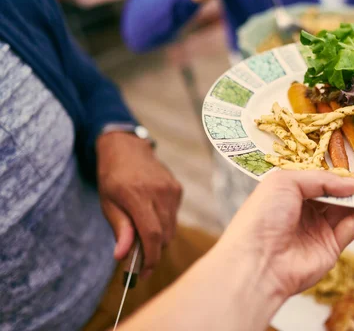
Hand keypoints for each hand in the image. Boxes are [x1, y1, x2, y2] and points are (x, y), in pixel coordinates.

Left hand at [96, 132, 181, 277]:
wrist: (127, 149)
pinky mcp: (177, 189)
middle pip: (164, 235)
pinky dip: (164, 224)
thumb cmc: (112, 177)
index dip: (150, 257)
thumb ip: (120, 228)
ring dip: (159, 239)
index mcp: (136, 194)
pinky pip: (174, 217)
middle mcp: (158, 192)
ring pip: (171, 228)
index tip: (143, 273)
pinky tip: (150, 215)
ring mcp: (171, 190)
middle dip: (153, 252)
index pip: (151, 234)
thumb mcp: (107, 203)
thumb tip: (122, 256)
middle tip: (139, 260)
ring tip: (142, 236)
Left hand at [218, 171, 353, 298]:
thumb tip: (352, 183)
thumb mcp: (286, 182)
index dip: (337, 168)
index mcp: (288, 191)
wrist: (257, 263)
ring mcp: (318, 228)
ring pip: (348, 208)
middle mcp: (304, 208)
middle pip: (336, 192)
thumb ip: (321, 178)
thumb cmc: (262, 217)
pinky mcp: (331, 246)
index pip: (317, 176)